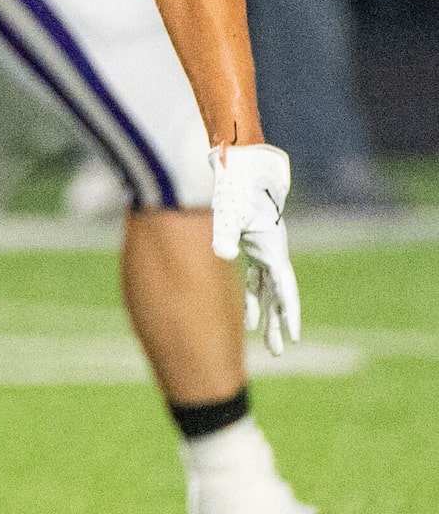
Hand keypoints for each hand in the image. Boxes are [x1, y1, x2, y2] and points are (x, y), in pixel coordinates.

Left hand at [210, 143, 299, 352]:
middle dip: (277, 323)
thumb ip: (225, 233)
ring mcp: (263, 248)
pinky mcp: (251, 243)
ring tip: (260, 337)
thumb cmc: (235, 186)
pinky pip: (255, 277)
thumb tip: (222, 255)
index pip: (284, 289)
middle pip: (278, 295)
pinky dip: (252, 295)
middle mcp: (272, 251)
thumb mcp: (229, 210)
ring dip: (263, 312)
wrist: (239, 162)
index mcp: (272, 248)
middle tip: (277, 351)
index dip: (288, 314)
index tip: (292, 338)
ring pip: (266, 288)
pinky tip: (247, 314)